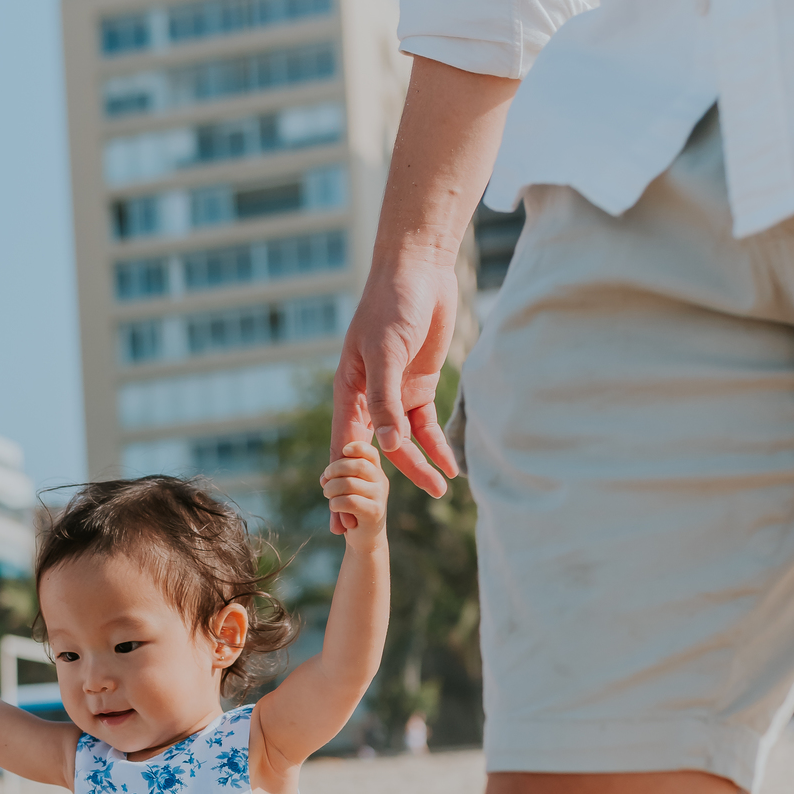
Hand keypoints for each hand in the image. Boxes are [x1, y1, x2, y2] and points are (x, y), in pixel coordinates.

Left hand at [320, 441, 388, 544]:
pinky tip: (334, 507)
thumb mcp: (345, 488)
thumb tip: (325, 477)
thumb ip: (336, 477)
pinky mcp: (374, 512)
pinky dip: (335, 503)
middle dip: (335, 469)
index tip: (343, 451)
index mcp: (375, 471)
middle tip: (325, 480)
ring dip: (331, 488)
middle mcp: (381, 481)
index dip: (356, 447)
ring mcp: (379, 496)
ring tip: (327, 494)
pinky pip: (350, 501)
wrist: (364, 538)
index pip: (370, 452)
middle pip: (357, 465)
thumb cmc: (351, 510)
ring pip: (350, 483)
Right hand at [330, 250, 459, 496]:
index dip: (344, 484)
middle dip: (377, 487)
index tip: (341, 519)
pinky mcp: (420, 386)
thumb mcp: (386, 353)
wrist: (420, 269)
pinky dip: (438, 445)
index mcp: (349, 392)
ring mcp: (395, 393)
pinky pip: (426, 425)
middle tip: (374, 524)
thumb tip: (387, 448)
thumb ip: (385, 402)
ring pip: (404, 442)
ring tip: (441, 491)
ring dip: (420, 467)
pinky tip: (452, 466)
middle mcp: (369, 398)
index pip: (345, 448)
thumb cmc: (393, 304)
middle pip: (373, 453)